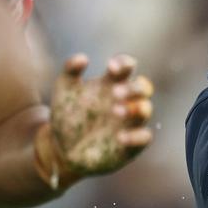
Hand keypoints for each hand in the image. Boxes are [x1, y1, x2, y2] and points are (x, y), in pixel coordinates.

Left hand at [48, 53, 153, 176]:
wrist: (62, 148)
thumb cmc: (68, 115)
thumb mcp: (63, 91)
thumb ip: (70, 71)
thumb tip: (83, 58)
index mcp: (112, 83)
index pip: (127, 67)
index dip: (124, 63)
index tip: (111, 67)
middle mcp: (126, 100)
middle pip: (143, 87)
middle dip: (133, 88)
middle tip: (115, 93)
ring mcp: (130, 121)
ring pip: (145, 109)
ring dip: (135, 109)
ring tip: (116, 111)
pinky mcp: (132, 143)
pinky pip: (144, 137)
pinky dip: (136, 136)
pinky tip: (120, 137)